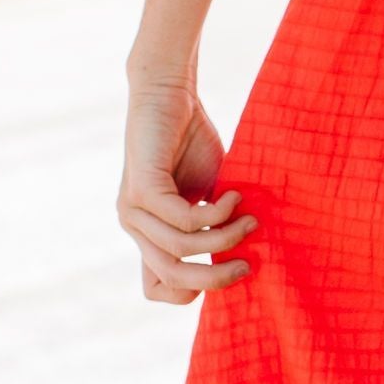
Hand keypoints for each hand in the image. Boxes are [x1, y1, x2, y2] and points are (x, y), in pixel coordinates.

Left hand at [117, 77, 255, 303]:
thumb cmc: (191, 141)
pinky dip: (218, 214)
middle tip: (250, 263)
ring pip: (182, 250)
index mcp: (148, 233)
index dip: (191, 292)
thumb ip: (215, 226)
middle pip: (173, 278)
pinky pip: (184, 220)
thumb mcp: (208, 194)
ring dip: (226, 238)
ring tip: (250, 217)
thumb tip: (248, 260)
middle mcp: (135, 227)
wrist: (168, 92)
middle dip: (217, 277)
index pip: (155, 289)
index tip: (228, 267)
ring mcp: (133, 210)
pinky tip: (235, 196)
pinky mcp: (142, 189)